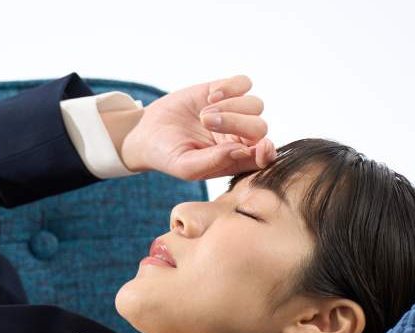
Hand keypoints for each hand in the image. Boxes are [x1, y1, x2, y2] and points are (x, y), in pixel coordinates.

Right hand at [119, 74, 275, 180]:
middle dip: (236, 123)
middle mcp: (240, 136)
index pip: (265, 157)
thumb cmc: (168, 155)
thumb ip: (214, 162)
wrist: (147, 132)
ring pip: (255, 105)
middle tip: (206, 122)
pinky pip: (244, 83)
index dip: (267, 152)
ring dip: (229, 108)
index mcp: (236, 159)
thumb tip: (241, 149)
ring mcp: (234, 112)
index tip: (259, 147)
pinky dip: (230, 88)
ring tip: (203, 115)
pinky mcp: (225, 90)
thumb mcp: (185, 167)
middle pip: (260, 127)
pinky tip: (210, 96)